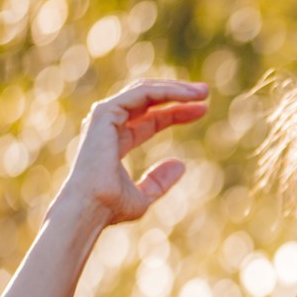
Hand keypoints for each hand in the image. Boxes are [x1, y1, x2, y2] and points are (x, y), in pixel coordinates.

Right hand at [59, 79, 209, 226]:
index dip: (176, 113)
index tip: (203, 110)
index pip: (150, 120)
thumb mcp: (143, 195)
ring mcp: (105, 117)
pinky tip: (187, 96)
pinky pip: (141, 93)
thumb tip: (180, 165)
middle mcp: (109, 126)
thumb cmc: (110, 207)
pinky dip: (166, 91)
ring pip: (144, 91)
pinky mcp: (105, 112)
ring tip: (203, 92)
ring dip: (174, 88)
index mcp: (115, 142)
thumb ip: (159, 181)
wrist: (91, 208)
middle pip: (148, 101)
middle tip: (205, 92)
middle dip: (176, 93)